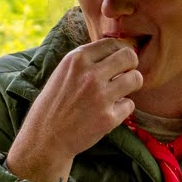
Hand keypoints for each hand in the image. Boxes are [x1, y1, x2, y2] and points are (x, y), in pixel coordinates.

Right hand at [4, 38, 142, 181]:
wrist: (45, 138)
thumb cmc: (55, 104)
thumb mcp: (63, 72)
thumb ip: (87, 61)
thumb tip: (116, 50)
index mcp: (77, 59)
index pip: (113, 43)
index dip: (121, 51)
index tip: (120, 61)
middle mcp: (90, 74)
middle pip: (130, 56)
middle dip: (131, 65)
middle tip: (124, 75)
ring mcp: (100, 96)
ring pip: (136, 79)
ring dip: (130, 86)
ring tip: (118, 94)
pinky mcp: (108, 117)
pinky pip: (130, 105)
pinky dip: (122, 110)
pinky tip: (107, 113)